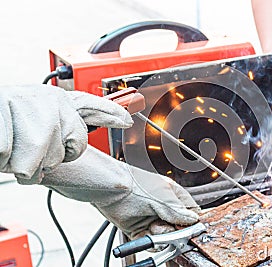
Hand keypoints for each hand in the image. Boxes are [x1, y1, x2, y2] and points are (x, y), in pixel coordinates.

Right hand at [0, 84, 132, 180]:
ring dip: (24, 162)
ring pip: (45, 160)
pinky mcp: (16, 125)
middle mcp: (51, 103)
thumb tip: (73, 145)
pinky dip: (8, 162)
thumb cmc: (2, 120)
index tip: (128, 120)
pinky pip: (22, 163)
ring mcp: (35, 112)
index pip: (93, 106)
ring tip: (9, 146)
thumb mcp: (32, 117)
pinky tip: (1, 147)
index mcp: (57, 99)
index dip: (112, 113)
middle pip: (73, 148)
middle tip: (29, 147)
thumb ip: (57, 128)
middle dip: (53, 157)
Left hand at [38, 146, 199, 237]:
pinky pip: (150, 242)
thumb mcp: (163, 198)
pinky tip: (148, 232)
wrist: (110, 190)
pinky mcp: (139, 229)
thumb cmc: (134, 185)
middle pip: (178, 227)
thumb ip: (179, 211)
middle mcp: (163, 207)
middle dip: (175, 230)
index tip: (192, 230)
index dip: (192, 222)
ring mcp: (151, 218)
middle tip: (170, 228)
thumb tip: (192, 220)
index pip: (190, 211)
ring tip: (155, 227)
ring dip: (161, 235)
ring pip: (165, 236)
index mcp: (172, 195)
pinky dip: (150, 241)